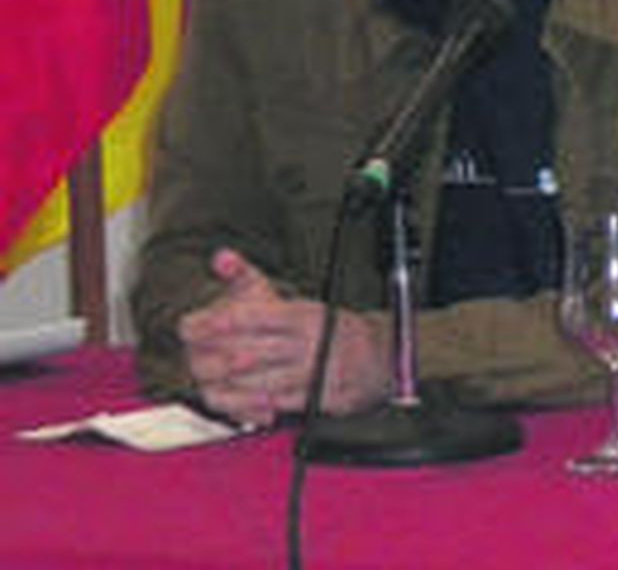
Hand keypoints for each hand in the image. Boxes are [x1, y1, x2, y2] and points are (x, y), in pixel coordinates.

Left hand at [177, 248, 390, 426]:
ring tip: (207, 382)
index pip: (251, 317)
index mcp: (303, 314)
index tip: (190, 327)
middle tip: (191, 360)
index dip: (215, 323)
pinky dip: (252, 407)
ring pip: (258, 385)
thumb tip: (220, 257)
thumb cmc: (327, 327)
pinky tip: (237, 401)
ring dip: (227, 387)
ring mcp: (316, 373)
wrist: (381, 355)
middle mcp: (311, 342)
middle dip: (213, 360)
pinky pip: (277, 406)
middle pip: (249, 354)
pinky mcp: (320, 399)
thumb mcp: (290, 299)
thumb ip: (249, 278)